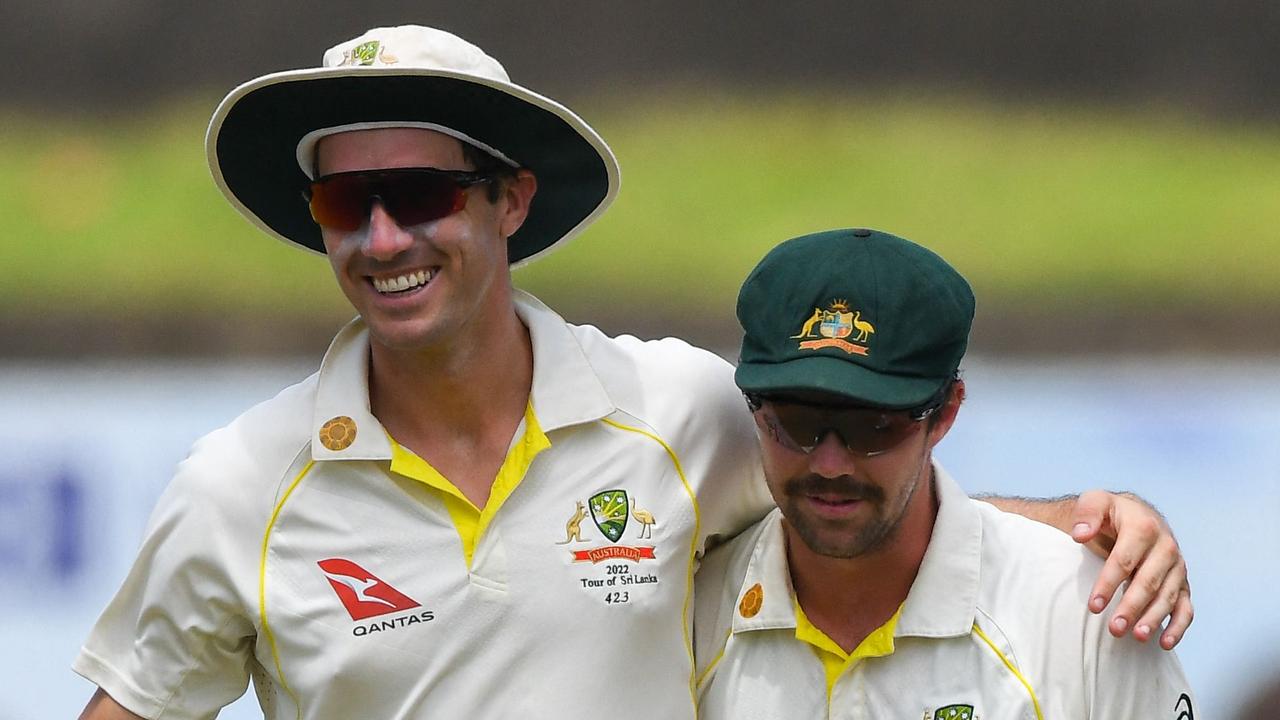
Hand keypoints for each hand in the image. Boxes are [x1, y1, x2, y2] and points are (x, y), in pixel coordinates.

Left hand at [1069, 490, 1191, 649]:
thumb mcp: (1095, 502)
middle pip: (1148, 581)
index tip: (1094, 606)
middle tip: (1114, 628)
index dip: (1109, 583)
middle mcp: (1166, 547)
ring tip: (1136, 636)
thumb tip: (1080, 534)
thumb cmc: (1110, 513)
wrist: (1135, 514)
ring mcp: (1177, 566)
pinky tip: (1164, 642)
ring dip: (1154, 619)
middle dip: (1131, 607)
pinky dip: (1178, 626)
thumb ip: (1087, 513)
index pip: (1125, 560)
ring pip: (1169, 596)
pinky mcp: (1183, 583)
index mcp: (1144, 527)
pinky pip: (1186, 607)